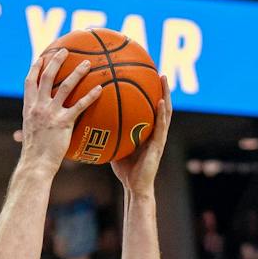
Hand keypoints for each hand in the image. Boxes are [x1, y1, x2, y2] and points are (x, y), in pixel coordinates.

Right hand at [13, 51, 103, 172]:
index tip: (41, 58)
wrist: (35, 164)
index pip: (30, 82)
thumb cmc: (34, 154)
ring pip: (65, 86)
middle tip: (65, 50)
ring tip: (88, 63)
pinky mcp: (63, 122)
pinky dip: (90, 96)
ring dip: (77, 72)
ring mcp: (50, 113)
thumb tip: (27, 132)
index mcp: (29, 107)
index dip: (35, 68)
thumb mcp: (30, 136)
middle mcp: (38, 106)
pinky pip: (79, 106)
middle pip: (47, 77)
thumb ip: (32, 127)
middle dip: (56, 61)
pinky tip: (100, 89)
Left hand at [111, 80, 171, 195]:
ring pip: (166, 112)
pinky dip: (162, 113)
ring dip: (166, 94)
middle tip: (158, 70)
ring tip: (163, 78)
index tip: (147, 76)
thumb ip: (109, 133)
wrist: (135, 187)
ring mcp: (159, 138)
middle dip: (161, 88)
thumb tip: (91, 119)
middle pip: (161, 105)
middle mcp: (156, 132)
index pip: (150, 108)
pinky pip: (161, 127)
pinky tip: (161, 101)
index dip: (151, 93)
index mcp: (147, 131)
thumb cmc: (126, 170)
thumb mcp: (116, 146)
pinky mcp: (159, 146)